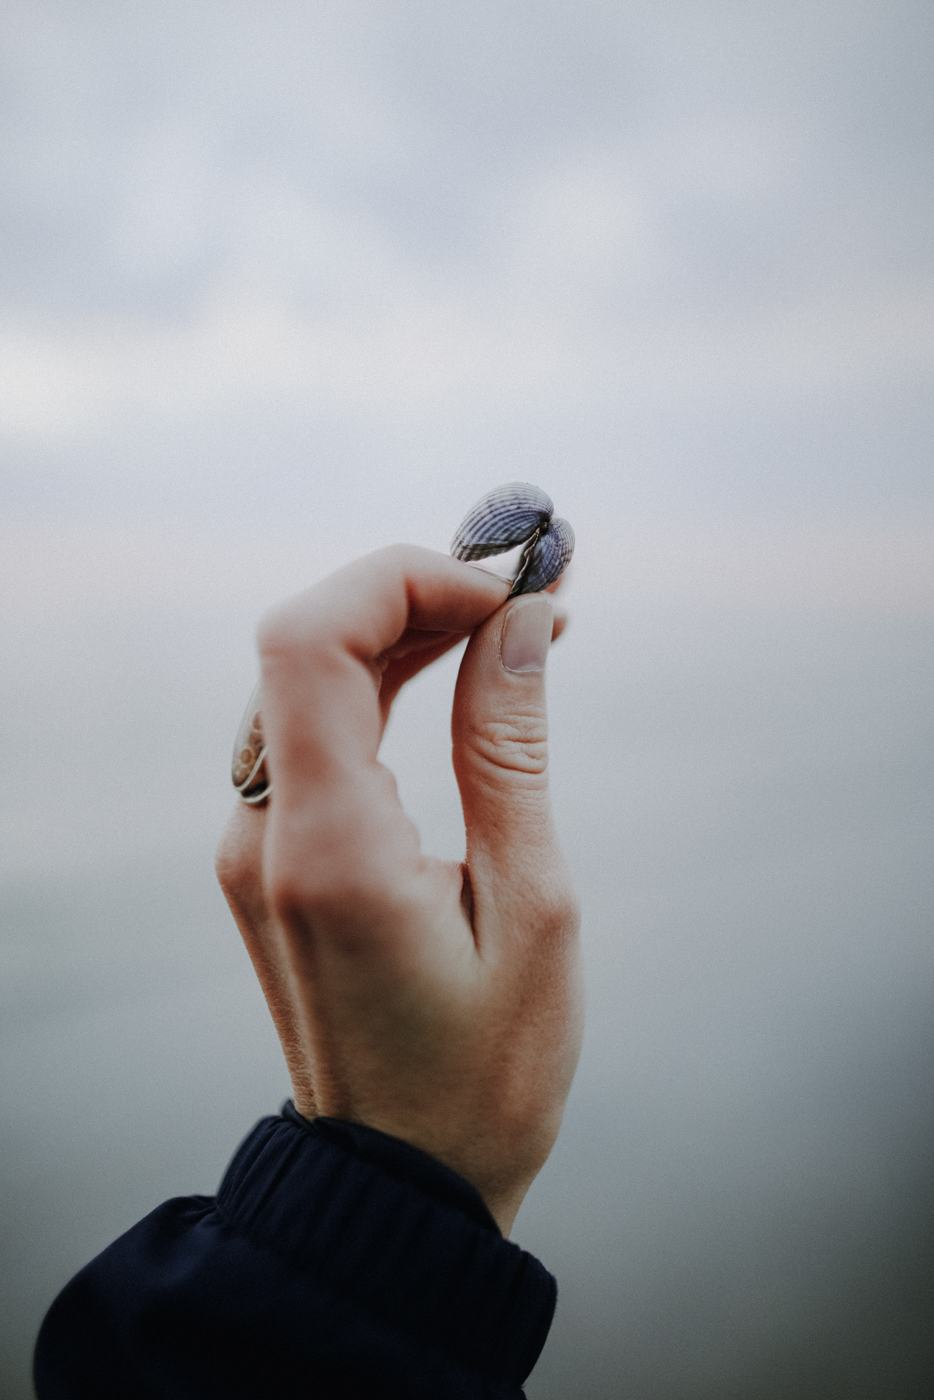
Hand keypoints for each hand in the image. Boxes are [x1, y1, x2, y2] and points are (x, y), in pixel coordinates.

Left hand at [215, 545, 582, 1233]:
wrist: (402, 1179)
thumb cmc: (485, 1070)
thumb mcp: (532, 906)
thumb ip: (510, 749)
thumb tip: (523, 622)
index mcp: (326, 849)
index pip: (311, 640)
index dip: (405, 580)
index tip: (510, 594)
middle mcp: (262, 835)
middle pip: (308, 645)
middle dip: (420, 594)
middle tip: (534, 596)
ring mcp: (254, 846)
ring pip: (309, 680)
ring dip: (408, 632)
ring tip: (518, 628)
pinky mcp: (270, 857)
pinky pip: (313, 732)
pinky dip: (384, 685)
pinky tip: (461, 676)